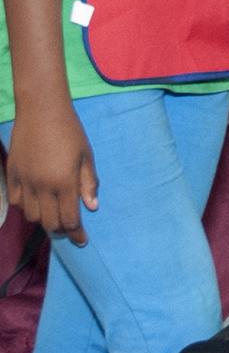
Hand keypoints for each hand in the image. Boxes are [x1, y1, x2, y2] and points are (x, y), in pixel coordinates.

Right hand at [6, 101, 97, 244]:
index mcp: (64, 182)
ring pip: (31, 215)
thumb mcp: (86, 156)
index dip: (76, 233)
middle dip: (61, 229)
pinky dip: (27, 206)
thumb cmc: (70, 131)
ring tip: (54, 212)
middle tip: (70, 227)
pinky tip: (36, 200)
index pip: (70, 218)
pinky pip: (18, 202)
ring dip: (44, 218)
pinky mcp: (12, 176)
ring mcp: (25, 182)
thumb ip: (89, 183)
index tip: (82, 241)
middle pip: (49, 222)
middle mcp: (43, 186)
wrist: (42, 112)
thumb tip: (92, 207)